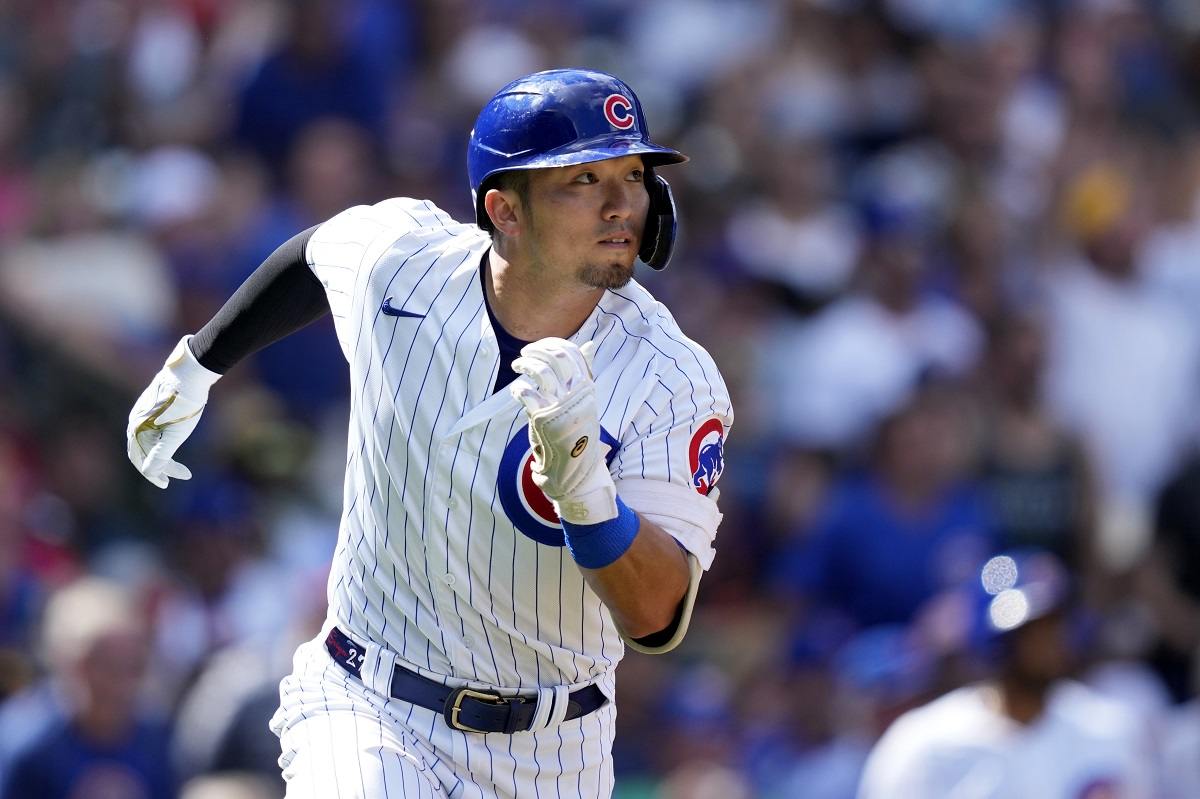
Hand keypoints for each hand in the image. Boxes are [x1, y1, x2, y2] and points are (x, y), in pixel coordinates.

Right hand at [126, 336, 220, 487]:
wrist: (191, 371)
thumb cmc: (184, 404)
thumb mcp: (175, 434)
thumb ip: (161, 455)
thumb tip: (149, 473)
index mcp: (137, 429)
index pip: (140, 460)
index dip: (153, 475)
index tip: (168, 484)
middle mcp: (135, 420)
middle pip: (142, 452)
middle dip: (158, 467)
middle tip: (177, 476)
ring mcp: (143, 411)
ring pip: (148, 440)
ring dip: (161, 455)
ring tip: (176, 463)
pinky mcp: (153, 404)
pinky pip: (152, 428)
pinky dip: (161, 441)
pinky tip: (172, 440)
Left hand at [509, 338, 615, 522]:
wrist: (576, 472)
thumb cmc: (578, 435)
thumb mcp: (586, 402)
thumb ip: (585, 373)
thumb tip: (588, 346)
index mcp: (588, 389)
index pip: (574, 353)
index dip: (553, 344)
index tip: (538, 348)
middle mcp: (578, 395)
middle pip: (557, 357)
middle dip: (537, 351)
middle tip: (524, 356)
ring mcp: (561, 406)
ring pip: (542, 371)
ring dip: (525, 365)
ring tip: (517, 367)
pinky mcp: (544, 420)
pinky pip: (527, 393)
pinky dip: (518, 388)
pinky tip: (516, 392)